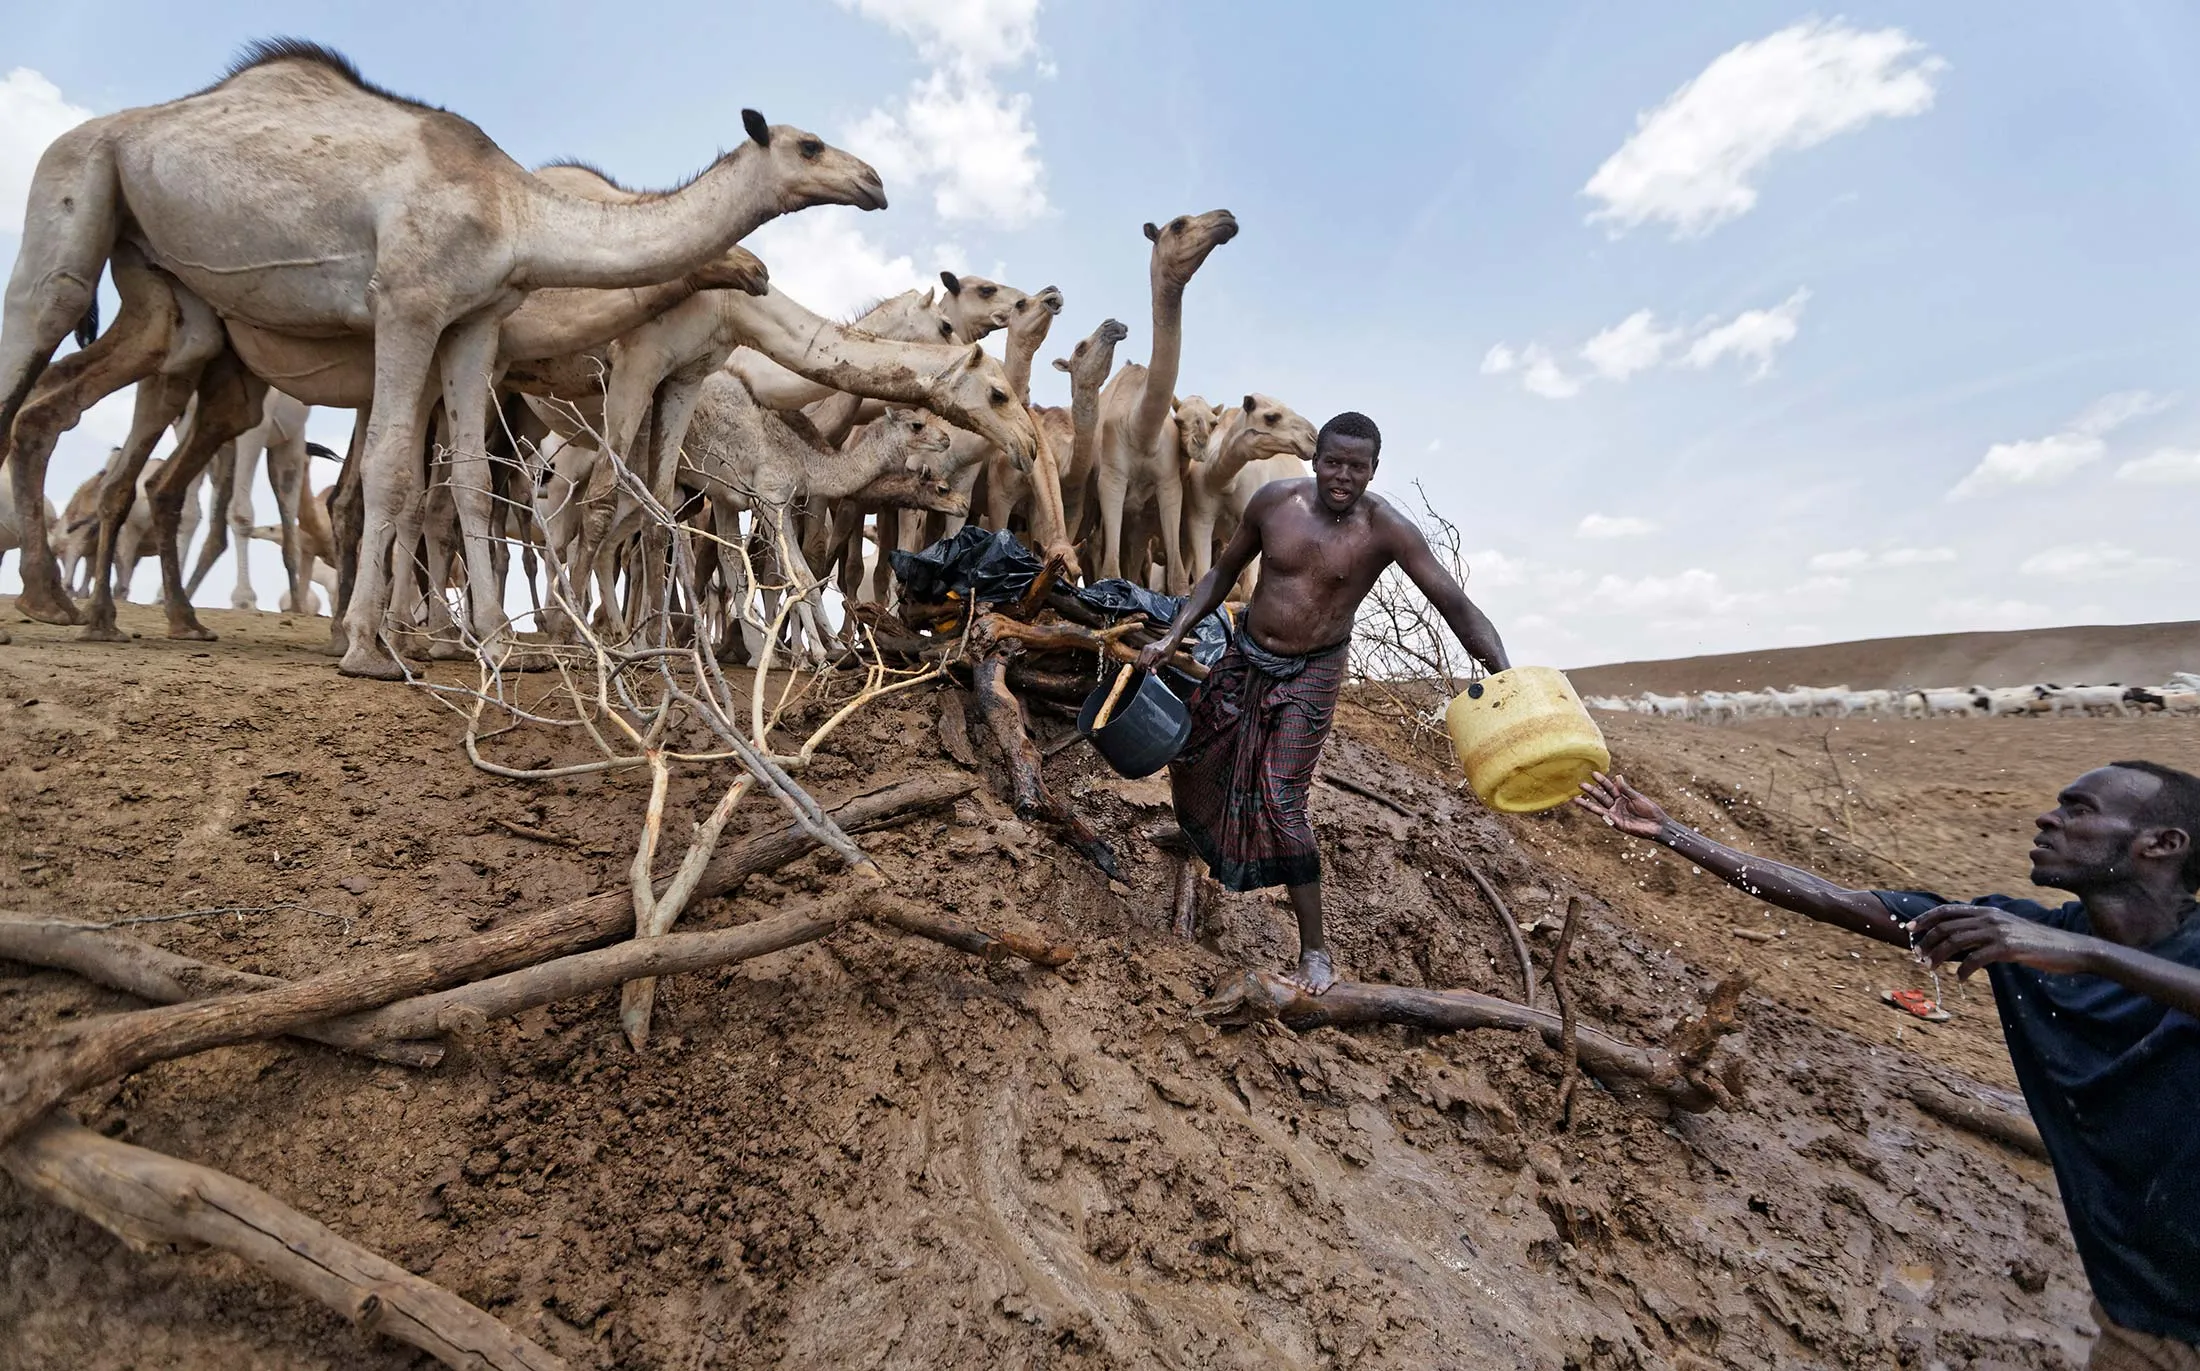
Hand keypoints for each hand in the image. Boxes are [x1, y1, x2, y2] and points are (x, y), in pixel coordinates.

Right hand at [1134, 639, 1176, 673]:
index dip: (1145, 669)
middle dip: (1142, 667)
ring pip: (1138, 660)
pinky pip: (1140, 656)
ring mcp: (1145, 648)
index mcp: (1154, 652)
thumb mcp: (1166, 660)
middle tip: (1147, 670)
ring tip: (1148, 666)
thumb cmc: (1168, 651)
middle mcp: (1148, 649)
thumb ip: (1158, 666)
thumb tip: (1152, 672)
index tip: (1148, 671)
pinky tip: (1148, 662)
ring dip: (1141, 664)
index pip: (1144, 663)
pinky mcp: (1144, 647)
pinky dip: (1142, 660)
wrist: (1168, 642)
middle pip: (1140, 662)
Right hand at [1573, 771, 1668, 838]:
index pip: (1609, 787)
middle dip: (1591, 790)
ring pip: (1599, 807)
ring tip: (1576, 799)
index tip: (1593, 773)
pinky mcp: (1617, 823)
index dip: (1602, 781)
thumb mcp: (1637, 797)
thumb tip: (1616, 776)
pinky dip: (1599, 812)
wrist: (1658, 825)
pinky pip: (1606, 817)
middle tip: (1581, 784)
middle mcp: (1616, 805)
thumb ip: (1626, 789)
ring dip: (1588, 803)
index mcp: (1622, 797)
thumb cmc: (1651, 810)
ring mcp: (1615, 814)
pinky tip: (1591, 807)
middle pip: (1602, 796)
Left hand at [1910, 904, 2099, 978]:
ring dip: (1938, 956)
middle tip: (1917, 956)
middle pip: (1947, 926)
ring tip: (1930, 968)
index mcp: (1988, 911)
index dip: (1926, 918)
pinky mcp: (2008, 948)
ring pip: (1956, 942)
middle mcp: (1990, 917)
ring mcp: (1999, 931)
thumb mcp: (2007, 929)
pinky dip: (1963, 970)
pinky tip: (1960, 979)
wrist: (2070, 948)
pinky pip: (1976, 959)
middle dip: (1927, 941)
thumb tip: (1959, 942)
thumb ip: (1984, 931)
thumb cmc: (2036, 943)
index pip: (1948, 910)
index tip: (1909, 928)